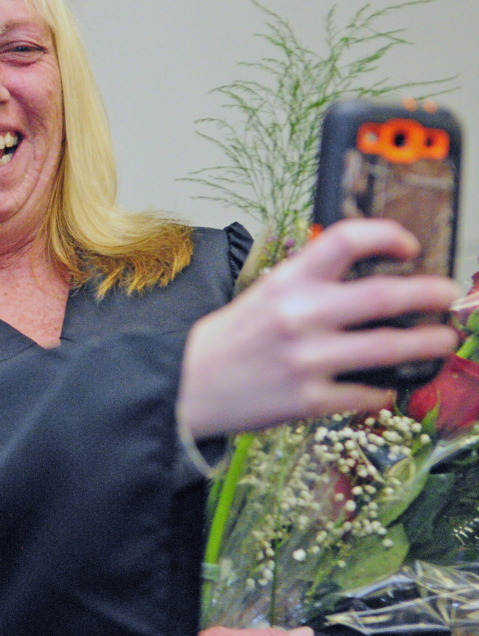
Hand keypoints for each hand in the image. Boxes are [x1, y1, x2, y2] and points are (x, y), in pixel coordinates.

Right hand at [180, 218, 459, 437]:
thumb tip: (365, 282)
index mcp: (286, 283)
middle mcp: (299, 316)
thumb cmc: (228, 340)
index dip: (386, 235)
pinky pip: (366, 393)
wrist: (188, 383)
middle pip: (383, 295)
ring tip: (442, 340)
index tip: (408, 245)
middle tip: (447, 295)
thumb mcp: (263, 295)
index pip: (344, 240)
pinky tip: (387, 385)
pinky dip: (385, 389)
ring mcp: (306, 359)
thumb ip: (309, 285)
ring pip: (389, 347)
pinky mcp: (309, 399)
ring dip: (428, 343)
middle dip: (429, 293)